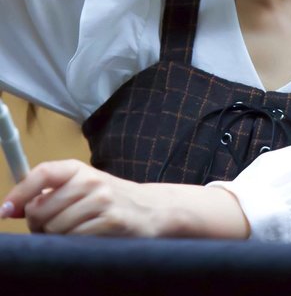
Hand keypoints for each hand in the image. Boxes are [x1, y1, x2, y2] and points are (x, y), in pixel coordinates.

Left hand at [0, 159, 249, 238]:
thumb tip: (15, 208)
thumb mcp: (83, 187)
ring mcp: (103, 201)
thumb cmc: (110, 200)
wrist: (153, 210)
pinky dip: (76, 245)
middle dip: (40, 226)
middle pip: (42, 209)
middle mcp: (91, 180)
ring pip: (56, 228)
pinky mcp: (112, 222)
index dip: (20, 192)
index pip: (42, 173)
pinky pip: (76, 240)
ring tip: (75, 233)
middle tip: (52, 229)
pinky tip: (89, 239)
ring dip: (58, 238)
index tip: (7, 210)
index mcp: (80, 169)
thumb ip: (52, 193)